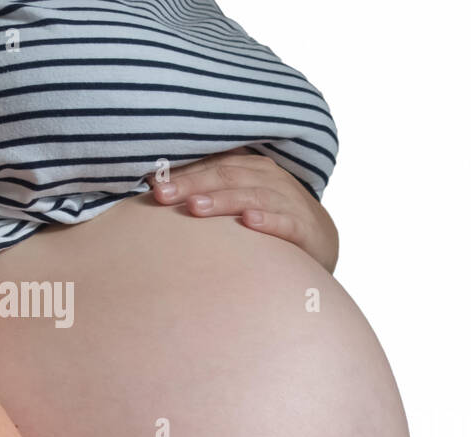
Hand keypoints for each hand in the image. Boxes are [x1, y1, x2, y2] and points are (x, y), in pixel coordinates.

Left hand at [148, 150, 339, 272]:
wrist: (320, 239)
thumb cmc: (270, 216)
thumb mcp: (241, 196)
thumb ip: (209, 190)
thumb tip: (157, 187)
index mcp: (250, 166)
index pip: (212, 164)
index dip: (181, 172)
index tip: (150, 183)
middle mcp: (269, 178)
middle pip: (226, 176)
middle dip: (192, 184)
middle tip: (162, 195)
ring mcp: (288, 200)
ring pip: (252, 196)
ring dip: (223, 200)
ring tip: (196, 208)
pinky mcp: (305, 227)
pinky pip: (285, 222)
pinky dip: (267, 221)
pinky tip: (249, 223)